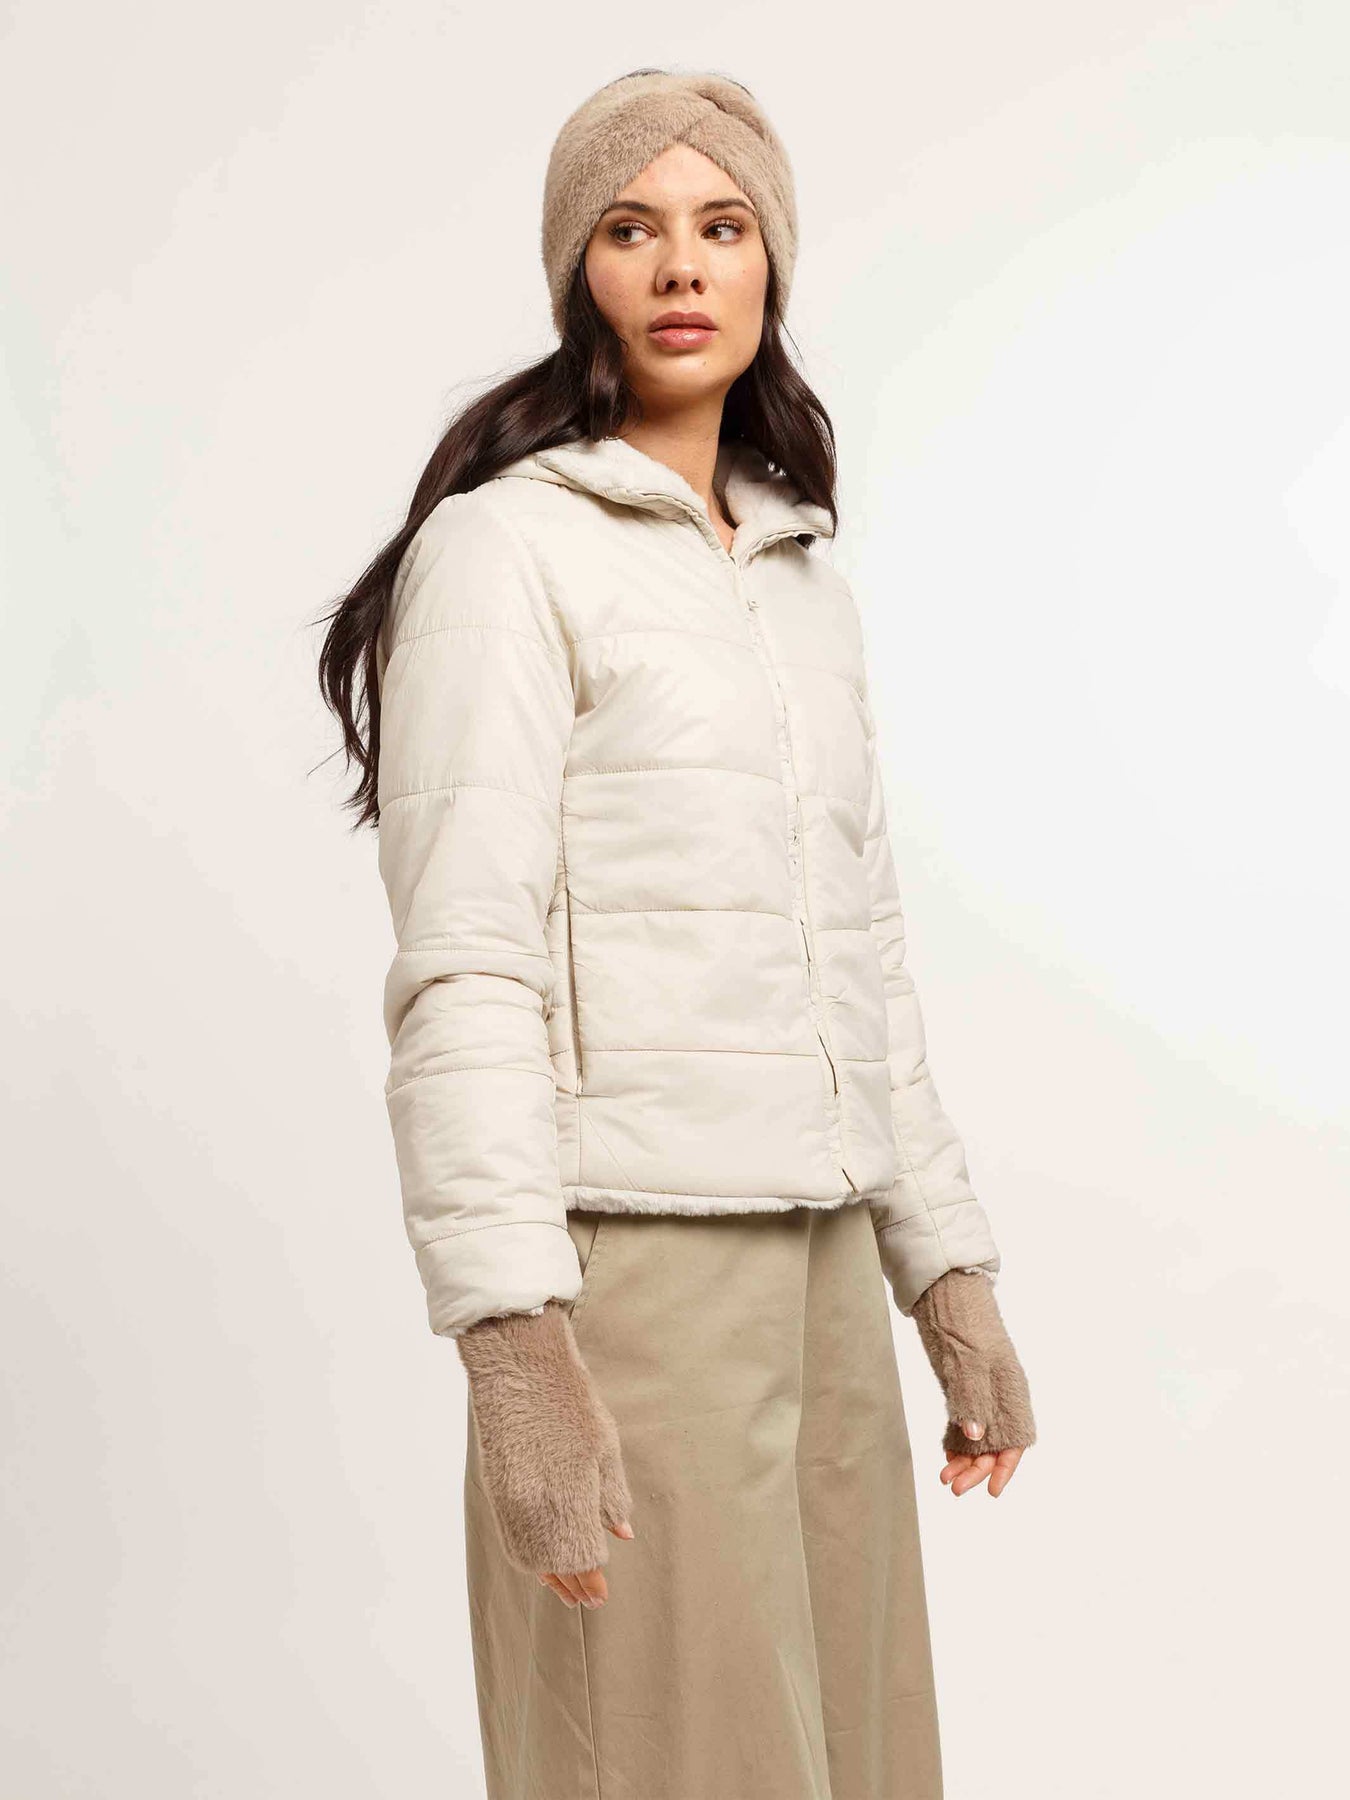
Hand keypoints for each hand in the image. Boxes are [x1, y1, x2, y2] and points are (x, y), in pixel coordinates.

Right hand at [457, 1300, 635, 1605]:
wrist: (520, 1368)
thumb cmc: (570, 1402)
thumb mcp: (605, 1447)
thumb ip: (612, 1495)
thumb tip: (622, 1534)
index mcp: (569, 1496)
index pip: (582, 1555)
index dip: (592, 1577)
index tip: (601, 1594)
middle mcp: (535, 1506)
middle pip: (553, 1564)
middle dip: (571, 1583)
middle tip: (588, 1598)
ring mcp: (510, 1499)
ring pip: (528, 1555)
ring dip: (547, 1575)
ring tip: (565, 1589)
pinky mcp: (495, 1488)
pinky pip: (511, 1537)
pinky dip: (528, 1554)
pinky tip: (539, 1560)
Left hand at [911, 1269, 1035, 1496]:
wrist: (945, 1293)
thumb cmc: (965, 1321)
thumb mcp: (969, 1361)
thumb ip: (972, 1399)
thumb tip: (974, 1438)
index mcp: (1012, 1389)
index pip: (1016, 1439)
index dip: (1006, 1467)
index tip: (992, 1491)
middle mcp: (999, 1396)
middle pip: (994, 1443)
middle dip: (977, 1468)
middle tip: (953, 1487)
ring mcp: (980, 1392)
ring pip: (978, 1437)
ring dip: (964, 1460)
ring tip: (944, 1478)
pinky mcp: (962, 1387)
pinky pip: (964, 1424)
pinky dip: (955, 1443)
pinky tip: (945, 1458)